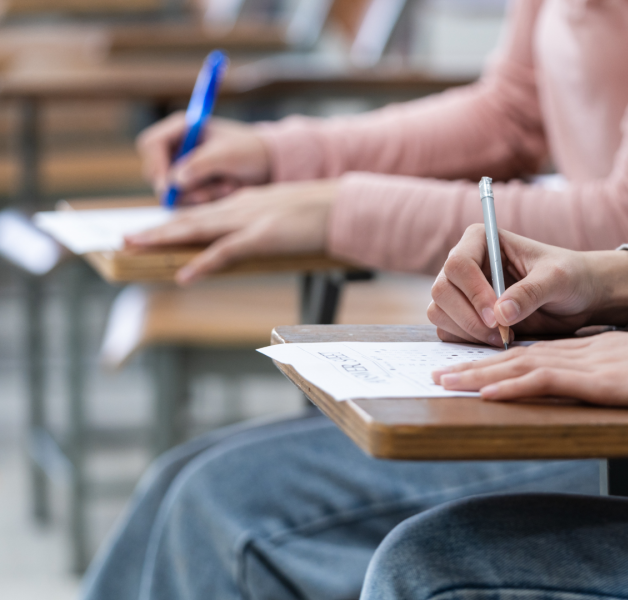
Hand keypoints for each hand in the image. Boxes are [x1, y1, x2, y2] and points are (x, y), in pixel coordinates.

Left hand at [125, 180, 335, 284]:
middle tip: (126, 238)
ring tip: (136, 246)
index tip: (153, 231)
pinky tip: (184, 275)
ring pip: (197, 229)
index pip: (203, 213)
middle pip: (190, 218)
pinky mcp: (262, 237)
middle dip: (157, 229)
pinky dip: (202, 264)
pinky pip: (225, 252)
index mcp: (247, 202)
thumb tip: (255, 237)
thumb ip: (265, 222)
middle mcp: (241, 207)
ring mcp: (250, 220)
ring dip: (164, 238)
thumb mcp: (286, 215)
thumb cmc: (322, 213)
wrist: (344, 205)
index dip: (175, 223)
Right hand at [137, 112, 269, 203]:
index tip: (168, 184)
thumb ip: (200, 164)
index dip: (156, 164)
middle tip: (206, 194)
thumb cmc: (250, 150)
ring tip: (228, 186)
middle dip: (181, 187)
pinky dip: (207, 200)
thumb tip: (175, 181)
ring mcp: (183, 168)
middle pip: (155, 172)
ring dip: (199, 195)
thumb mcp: (227, 154)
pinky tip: (227, 191)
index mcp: (182, 128)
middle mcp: (178, 148)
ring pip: (171, 191)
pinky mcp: (192, 186)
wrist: (271, 165)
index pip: (151, 144)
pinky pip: (186, 202)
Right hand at [428, 225, 627, 346]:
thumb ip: (531, 292)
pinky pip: (448, 331)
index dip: (474, 293)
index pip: (458, 264)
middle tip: (500, 334)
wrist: (578, 298)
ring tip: (503, 337)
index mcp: (481, 240)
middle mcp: (466, 263)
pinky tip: (497, 340)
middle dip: (468, 317)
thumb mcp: (557, 279)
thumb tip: (501, 314)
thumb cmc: (570, 276)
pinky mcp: (464, 315)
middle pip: (442, 290)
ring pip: (439, 312)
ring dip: (467, 331)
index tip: (498, 317)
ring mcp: (462, 291)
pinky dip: (467, 341)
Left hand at [433, 327, 627, 412]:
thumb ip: (621, 374)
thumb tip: (604, 385)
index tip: (472, 367)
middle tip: (441, 373)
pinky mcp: (600, 380)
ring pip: (522, 365)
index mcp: (594, 348)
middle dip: (476, 365)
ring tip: (446, 381)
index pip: (537, 352)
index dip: (500, 359)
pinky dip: (512, 386)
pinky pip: (546, 381)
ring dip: (480, 374)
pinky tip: (487, 392)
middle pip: (519, 355)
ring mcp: (590, 363)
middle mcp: (584, 350)